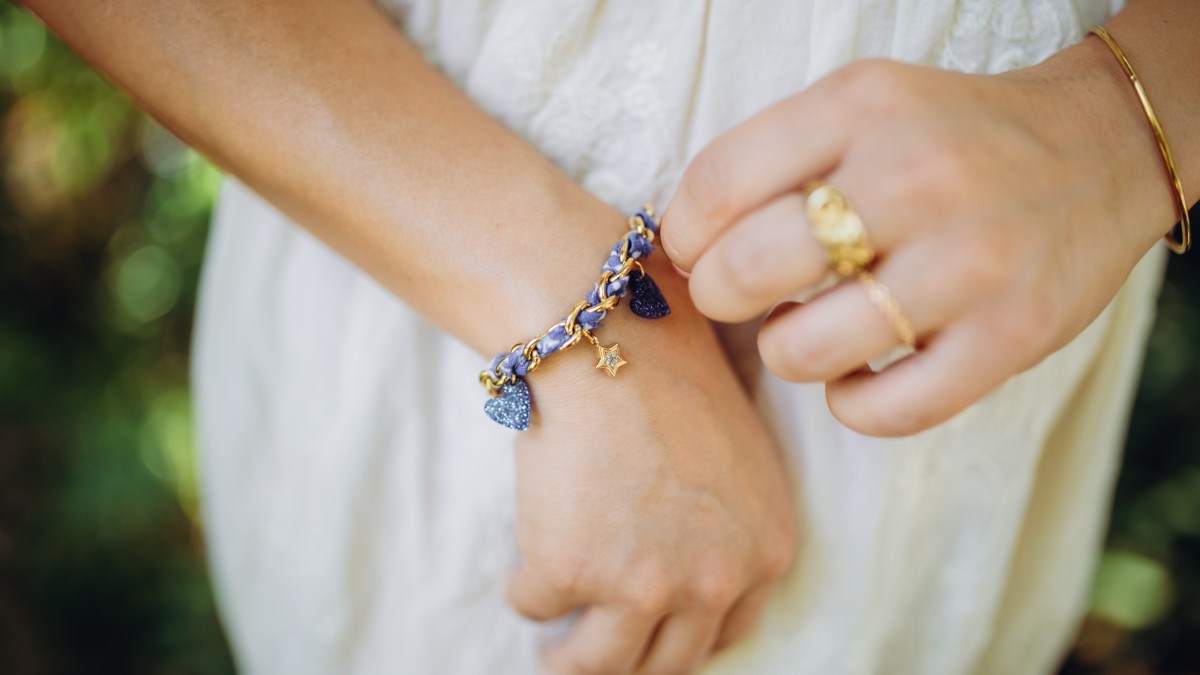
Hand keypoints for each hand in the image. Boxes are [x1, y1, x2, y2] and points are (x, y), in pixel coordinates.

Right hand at [505, 257, 795, 674]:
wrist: (607, 333)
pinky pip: (535, 605)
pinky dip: (525, 592)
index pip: (729, 632)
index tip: (654, 636)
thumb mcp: (737, 456)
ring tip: (552, 660)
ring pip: (599, 663)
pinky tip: (523, 569)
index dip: (685, 638)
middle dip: (628, 664)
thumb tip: (689, 569)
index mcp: (765, 551)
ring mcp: (642, 584)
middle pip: (667, 663)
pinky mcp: (570, 573)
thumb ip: (727, 525)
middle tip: (593, 658)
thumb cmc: (667, 371)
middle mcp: (713, 580)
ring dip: (570, 665)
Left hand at [660, 46, 1174, 436]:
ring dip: (783, 351)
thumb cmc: (951, 138)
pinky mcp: (1010, 336)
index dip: (682, 234)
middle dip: (718, 295)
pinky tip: (854, 377)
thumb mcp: (862, 105)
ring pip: (805, 349)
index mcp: (862, 106)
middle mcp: (914, 177)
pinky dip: (848, 405)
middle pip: (747, 269)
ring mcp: (967, 261)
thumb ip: (775, 157)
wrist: (1099, 151)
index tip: (693, 250)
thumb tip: (684, 244)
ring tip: (804, 330)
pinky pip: (886, 410)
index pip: (718, 184)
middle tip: (735, 294)